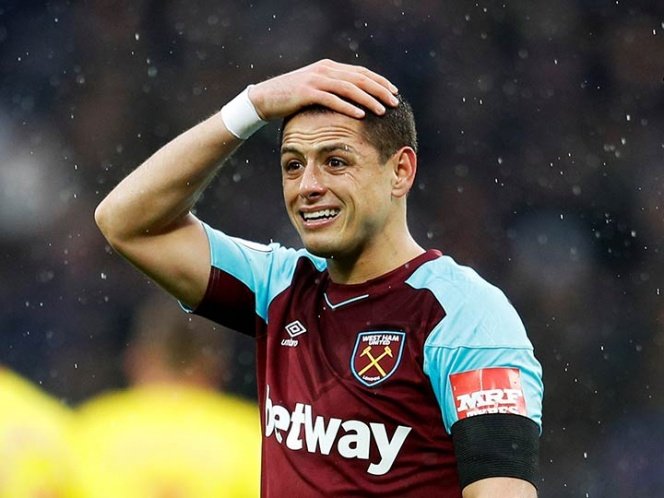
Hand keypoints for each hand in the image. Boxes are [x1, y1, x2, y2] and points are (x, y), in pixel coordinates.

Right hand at [248, 59, 399, 120]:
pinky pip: (333, 99)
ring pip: (349, 88)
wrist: (264, 98)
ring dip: (368, 99)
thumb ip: (332, 90)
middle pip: (359, 78)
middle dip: (379, 90)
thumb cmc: (291, 98)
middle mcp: (325, 70)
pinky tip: (361, 115)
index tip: (393, 92)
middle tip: (395, 102)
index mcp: (329, 67)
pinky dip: (348, 107)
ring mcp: (316, 80)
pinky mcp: (307, 92)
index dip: (379, 81)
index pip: (361, 72)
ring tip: (382, 110)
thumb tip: (352, 100)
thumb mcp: (314, 90)